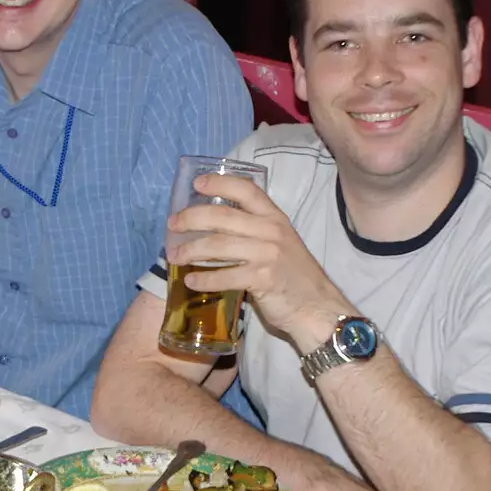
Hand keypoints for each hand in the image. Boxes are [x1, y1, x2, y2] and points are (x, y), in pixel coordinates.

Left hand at [165, 173, 348, 345]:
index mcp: (275, 218)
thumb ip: (254, 231)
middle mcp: (271, 230)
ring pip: (218, 245)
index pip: (246, 190)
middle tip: (172, 225)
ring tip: (175, 256)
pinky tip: (191, 281)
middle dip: (191, 218)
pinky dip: (204, 279)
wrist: (317, 307)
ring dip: (190, 250)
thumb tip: (213, 227)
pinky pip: (224, 275)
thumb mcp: (280, 244)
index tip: (196, 184)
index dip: (219, 183)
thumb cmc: (294, 276)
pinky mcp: (262, 278)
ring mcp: (267, 254)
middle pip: (222, 215)